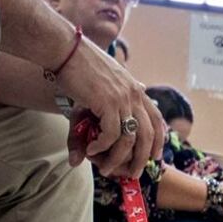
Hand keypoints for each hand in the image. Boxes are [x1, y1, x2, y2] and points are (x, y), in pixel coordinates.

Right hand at [57, 40, 163, 177]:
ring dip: (118, 158)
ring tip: (106, 168)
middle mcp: (135, 94)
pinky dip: (102, 147)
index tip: (155, 156)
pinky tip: (92, 151)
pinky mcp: (108, 102)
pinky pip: (111, 134)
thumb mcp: (101, 85)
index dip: (159, 140)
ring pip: (130, 139)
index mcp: (136, 89)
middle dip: (142, 158)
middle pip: (148, 135)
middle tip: (133, 173)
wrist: (64, 49)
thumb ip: (107, 106)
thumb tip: (109, 120)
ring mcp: (123, 99)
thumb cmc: (79, 66)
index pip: (157, 119)